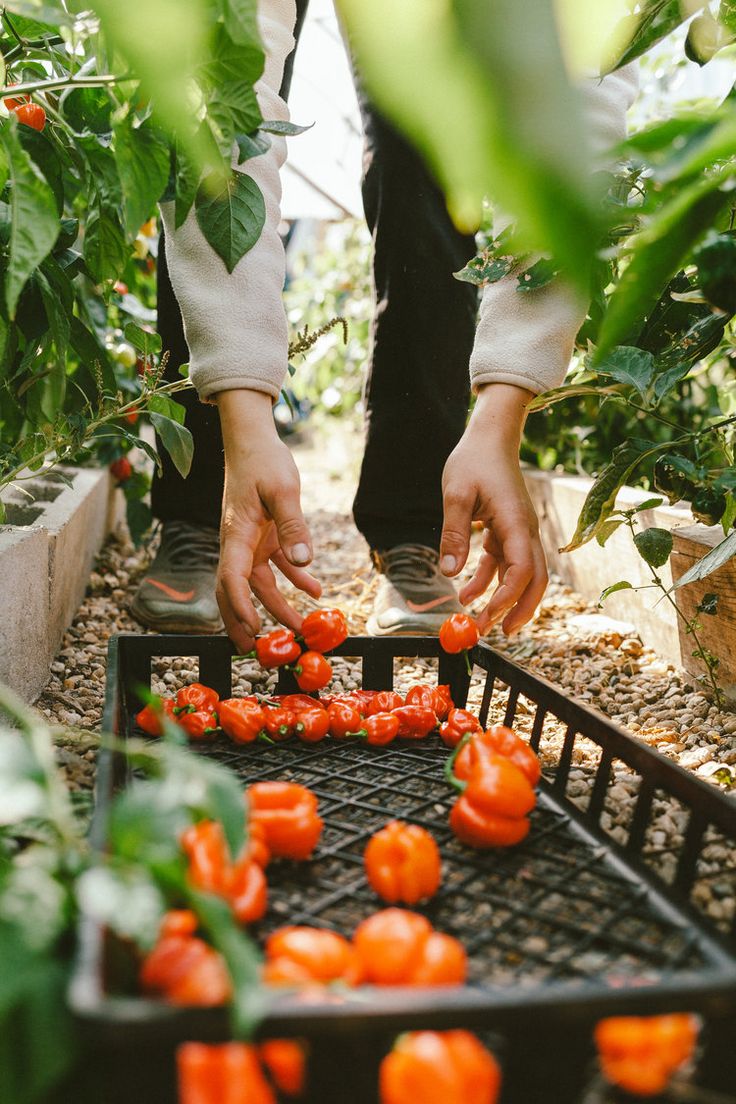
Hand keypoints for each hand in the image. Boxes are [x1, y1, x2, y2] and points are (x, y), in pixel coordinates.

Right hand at [215, 390, 320, 650]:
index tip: (251, 628)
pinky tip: (316, 591)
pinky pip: (278, 564)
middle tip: (255, 651)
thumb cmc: (263, 460)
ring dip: (275, 606)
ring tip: (296, 629)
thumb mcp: (283, 490)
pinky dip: (295, 579)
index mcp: (236, 534)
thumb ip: (294, 527)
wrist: (253, 438)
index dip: (238, 607)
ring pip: (259, 583)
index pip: (231, 578)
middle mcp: (238, 542)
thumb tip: (304, 563)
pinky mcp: (265, 534)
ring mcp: (251, 540)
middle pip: (236, 591)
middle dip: (243, 621)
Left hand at [440, 383, 547, 635]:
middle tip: (499, 633)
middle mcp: (525, 531)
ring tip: (480, 623)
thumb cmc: (474, 460)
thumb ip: (454, 533)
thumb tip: (450, 573)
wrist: (489, 436)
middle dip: (519, 609)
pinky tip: (466, 593)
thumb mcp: (456, 493)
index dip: (508, 597)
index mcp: (517, 522)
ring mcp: (519, 532)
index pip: (522, 570)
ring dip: (503, 600)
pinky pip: (504, 563)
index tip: (488, 616)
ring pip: (521, 575)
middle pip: (535, 580)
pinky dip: (489, 581)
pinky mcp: (508, 530)